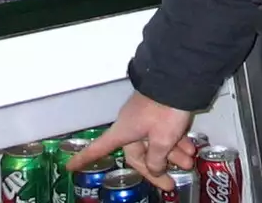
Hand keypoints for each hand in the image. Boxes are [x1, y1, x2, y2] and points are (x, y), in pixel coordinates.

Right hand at [68, 92, 195, 190]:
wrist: (178, 79)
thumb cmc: (163, 111)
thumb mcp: (161, 140)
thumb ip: (156, 158)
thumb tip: (154, 168)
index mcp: (123, 132)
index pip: (99, 148)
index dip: (84, 159)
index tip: (70, 167)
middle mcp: (131, 125)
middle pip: (138, 153)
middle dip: (157, 167)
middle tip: (172, 182)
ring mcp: (145, 117)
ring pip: (155, 142)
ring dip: (172, 154)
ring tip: (189, 163)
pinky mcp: (159, 110)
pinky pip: (164, 131)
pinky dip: (176, 141)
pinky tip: (191, 148)